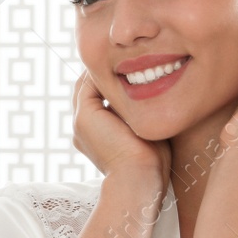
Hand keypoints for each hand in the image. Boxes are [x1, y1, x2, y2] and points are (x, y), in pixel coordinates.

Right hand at [72, 68, 171, 185]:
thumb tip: (157, 98)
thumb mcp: (146, 134)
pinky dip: (101, 72)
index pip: (97, 100)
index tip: (132, 68)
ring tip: (125, 57)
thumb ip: (142, 116)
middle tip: (127, 57)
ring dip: (102, 70)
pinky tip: (122, 63)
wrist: (139, 179)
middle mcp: (82, 129)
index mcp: (93, 136)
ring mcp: (80, 122)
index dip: (111, 83)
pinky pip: (88, 84)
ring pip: (86, 85)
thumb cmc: (151, 163)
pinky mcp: (85, 117)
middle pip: (87, 90)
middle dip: (104, 73)